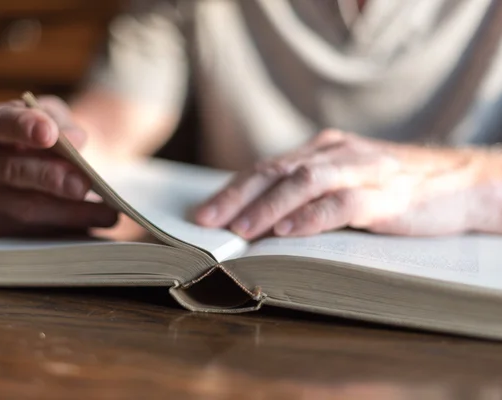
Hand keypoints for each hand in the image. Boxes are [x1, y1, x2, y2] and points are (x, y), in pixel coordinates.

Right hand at [0, 95, 116, 235]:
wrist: (51, 164)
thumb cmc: (48, 135)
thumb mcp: (54, 118)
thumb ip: (61, 122)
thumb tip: (73, 139)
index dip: (21, 127)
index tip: (49, 133)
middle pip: (10, 170)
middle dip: (49, 177)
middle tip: (82, 184)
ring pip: (27, 209)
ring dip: (70, 211)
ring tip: (106, 212)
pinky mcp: (3, 229)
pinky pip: (38, 234)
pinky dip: (74, 229)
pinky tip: (102, 222)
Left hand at [195, 130, 497, 238]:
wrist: (460, 182)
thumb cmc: (393, 188)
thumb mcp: (345, 183)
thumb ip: (309, 194)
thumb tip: (259, 221)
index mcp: (323, 151)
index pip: (267, 167)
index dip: (233, 189)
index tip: (204, 213)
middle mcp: (337, 154)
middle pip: (277, 171)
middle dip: (237, 197)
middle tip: (207, 222)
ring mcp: (362, 170)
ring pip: (304, 182)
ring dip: (268, 207)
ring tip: (241, 230)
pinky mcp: (387, 194)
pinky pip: (343, 203)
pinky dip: (312, 217)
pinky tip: (288, 232)